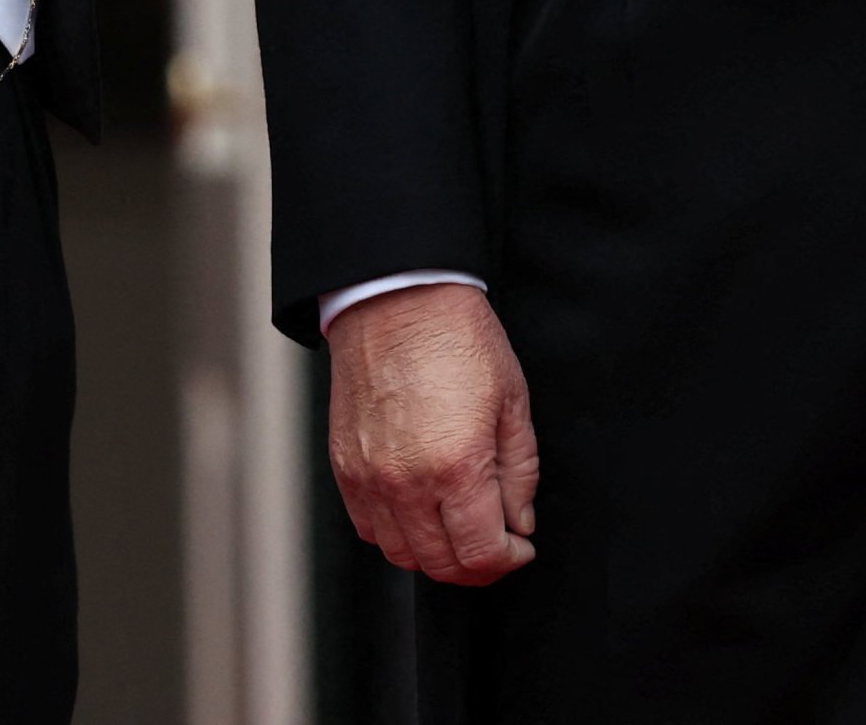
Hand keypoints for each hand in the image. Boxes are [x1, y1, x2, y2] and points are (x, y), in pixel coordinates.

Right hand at [324, 283, 538, 584]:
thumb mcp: (513, 402)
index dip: (508, 560)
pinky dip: (396, 534)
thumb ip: (520, 473)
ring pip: (401, 555)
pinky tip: (419, 511)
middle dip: (477, 565)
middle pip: (442, 565)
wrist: (398, 300)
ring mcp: (370, 478)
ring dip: (436, 554)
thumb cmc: (458, 340)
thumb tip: (518, 522)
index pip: (481, 555)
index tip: (519, 545)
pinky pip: (369, 528)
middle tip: (496, 543)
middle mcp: (407, 482)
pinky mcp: (345, 468)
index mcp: (457, 467)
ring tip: (458, 528)